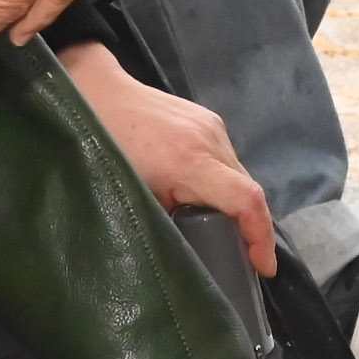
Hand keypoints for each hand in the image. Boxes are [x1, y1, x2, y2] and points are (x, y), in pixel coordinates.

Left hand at [60, 41, 274, 276]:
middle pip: (247, 189)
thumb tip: (192, 247)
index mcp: (189, 161)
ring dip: (234, 203)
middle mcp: (210, 139)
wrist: (96, 91)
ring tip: (219, 228)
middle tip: (240, 257)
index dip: (261, 237)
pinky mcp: (207, 118)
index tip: (263, 267)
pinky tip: (205, 195)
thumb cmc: (105, 148)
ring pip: (238, 174)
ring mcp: (211, 125)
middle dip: (249, 227)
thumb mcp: (134, 194)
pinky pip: (226, 159)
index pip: (246, 200)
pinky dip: (223, 182)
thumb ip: (167, 219)